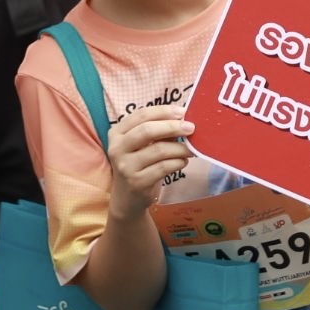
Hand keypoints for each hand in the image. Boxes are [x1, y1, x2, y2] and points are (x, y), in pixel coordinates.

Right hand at [104, 103, 193, 220]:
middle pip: (147, 130)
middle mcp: (117, 148)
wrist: (127, 198)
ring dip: (180, 148)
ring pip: (158, 150)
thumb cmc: (139, 164)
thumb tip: (184, 119)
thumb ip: (159, 131)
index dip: (164, 111)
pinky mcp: (137, 182)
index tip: (183, 111)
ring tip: (190, 150)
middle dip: (172, 127)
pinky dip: (177, 162)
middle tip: (191, 128)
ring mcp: (126, 166)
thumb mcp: (142, 145)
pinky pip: (163, 168)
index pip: (141, 115)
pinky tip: (183, 162)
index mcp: (117, 133)